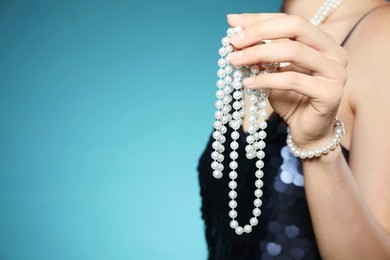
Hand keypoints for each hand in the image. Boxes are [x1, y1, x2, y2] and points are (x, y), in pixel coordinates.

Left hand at [226, 13, 347, 148]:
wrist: (307, 132)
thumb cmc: (291, 99)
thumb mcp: (272, 72)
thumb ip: (261, 55)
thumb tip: (235, 38)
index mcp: (322, 41)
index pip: (289, 21)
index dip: (260, 19)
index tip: (233, 23)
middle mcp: (334, 52)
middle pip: (295, 27)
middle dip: (260, 31)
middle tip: (234, 41)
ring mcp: (336, 72)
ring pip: (293, 51)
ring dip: (259, 54)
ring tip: (235, 61)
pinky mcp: (331, 93)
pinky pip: (293, 80)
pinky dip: (266, 80)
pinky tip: (248, 83)